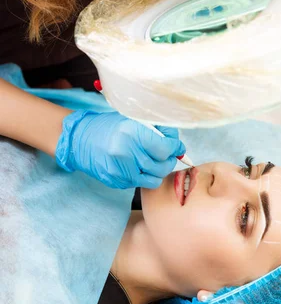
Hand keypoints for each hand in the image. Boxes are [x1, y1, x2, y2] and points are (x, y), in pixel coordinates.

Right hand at [55, 110, 184, 188]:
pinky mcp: (115, 181)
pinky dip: (143, 176)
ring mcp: (119, 170)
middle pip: (162, 166)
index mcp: (131, 133)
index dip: (175, 148)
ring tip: (152, 161)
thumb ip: (156, 130)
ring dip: (157, 171)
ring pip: (154, 179)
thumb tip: (177, 144)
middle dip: (169, 160)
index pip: (166, 148)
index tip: (176, 146)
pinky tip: (136, 165)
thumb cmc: (109, 126)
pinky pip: (139, 183)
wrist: (79, 139)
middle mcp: (126, 152)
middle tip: (167, 154)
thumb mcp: (132, 119)